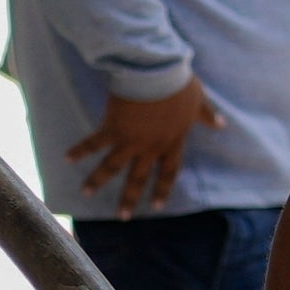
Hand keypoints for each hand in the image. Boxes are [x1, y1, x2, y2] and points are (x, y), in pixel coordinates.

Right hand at [73, 80, 219, 213]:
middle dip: (130, 197)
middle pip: (138, 177)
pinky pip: (93, 143)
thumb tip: (221, 125)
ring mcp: (130, 140)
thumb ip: (206, 115)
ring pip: (112, 166)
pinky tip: (67, 159)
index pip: (169, 171)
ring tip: (84, 193)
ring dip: (97, 181)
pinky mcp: (112, 129)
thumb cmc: (179, 84)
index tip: (157, 206)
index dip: (163, 188)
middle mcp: (151, 146)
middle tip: (123, 216)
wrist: (156, 73)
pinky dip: (80, 150)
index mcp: (173, 141)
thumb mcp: (198, 100)